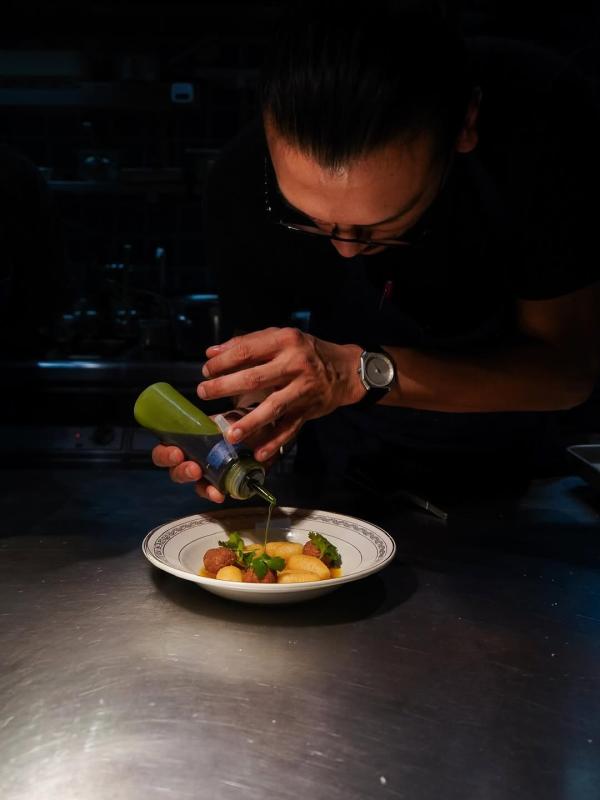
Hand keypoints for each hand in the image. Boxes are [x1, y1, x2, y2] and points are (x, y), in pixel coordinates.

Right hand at [151, 412, 279, 504]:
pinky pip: (210, 491)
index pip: (164, 449)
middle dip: (181, 471)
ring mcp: (204, 473)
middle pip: (175, 470)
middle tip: (193, 469)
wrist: (259, 439)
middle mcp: (190, 458)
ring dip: (199, 486)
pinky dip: (213, 493)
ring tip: (210, 487)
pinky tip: (219, 495)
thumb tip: (226, 425)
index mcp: (185, 440)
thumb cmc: (238, 424)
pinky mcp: (217, 483)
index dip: (165, 454)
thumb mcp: (232, 418)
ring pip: (195, 484)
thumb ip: (228, 421)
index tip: (177, 453)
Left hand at [197, 327, 365, 461]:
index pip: (247, 351)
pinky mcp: (309, 410)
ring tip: (229, 433)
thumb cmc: (307, 351)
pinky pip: (289, 428)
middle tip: (203, 392)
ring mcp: (303, 389)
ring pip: (272, 407)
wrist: (346, 370)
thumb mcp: (281, 337)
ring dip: (249, 422)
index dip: (223, 361)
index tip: (206, 370)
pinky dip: (274, 442)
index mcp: (285, 341)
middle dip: (225, 386)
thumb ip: (247, 342)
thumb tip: (211, 352)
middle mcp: (295, 364)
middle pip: (254, 377)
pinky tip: (259, 454)